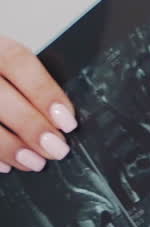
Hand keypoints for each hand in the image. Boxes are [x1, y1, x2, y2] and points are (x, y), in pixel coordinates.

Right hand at [0, 37, 77, 172]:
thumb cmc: (1, 76)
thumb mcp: (10, 66)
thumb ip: (30, 84)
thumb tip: (63, 118)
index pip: (17, 61)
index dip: (45, 92)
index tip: (67, 121)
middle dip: (31, 126)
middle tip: (56, 148)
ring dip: (9, 147)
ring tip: (35, 162)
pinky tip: (6, 165)